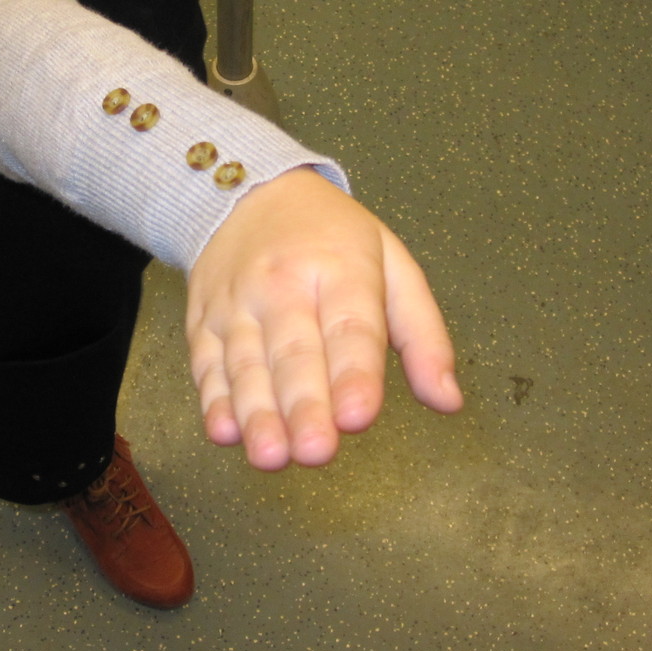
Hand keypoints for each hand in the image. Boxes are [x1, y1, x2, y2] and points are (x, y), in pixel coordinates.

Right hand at [185, 168, 460, 470]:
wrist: (247, 194)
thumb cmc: (330, 238)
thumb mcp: (392, 265)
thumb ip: (423, 335)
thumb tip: (448, 400)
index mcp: (340, 268)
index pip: (350, 327)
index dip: (354, 374)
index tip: (359, 416)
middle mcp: (283, 286)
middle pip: (294, 352)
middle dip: (304, 406)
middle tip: (317, 450)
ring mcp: (237, 305)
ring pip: (246, 365)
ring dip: (257, 414)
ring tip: (271, 455)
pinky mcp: (203, 323)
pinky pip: (206, 365)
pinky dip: (212, 401)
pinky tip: (224, 432)